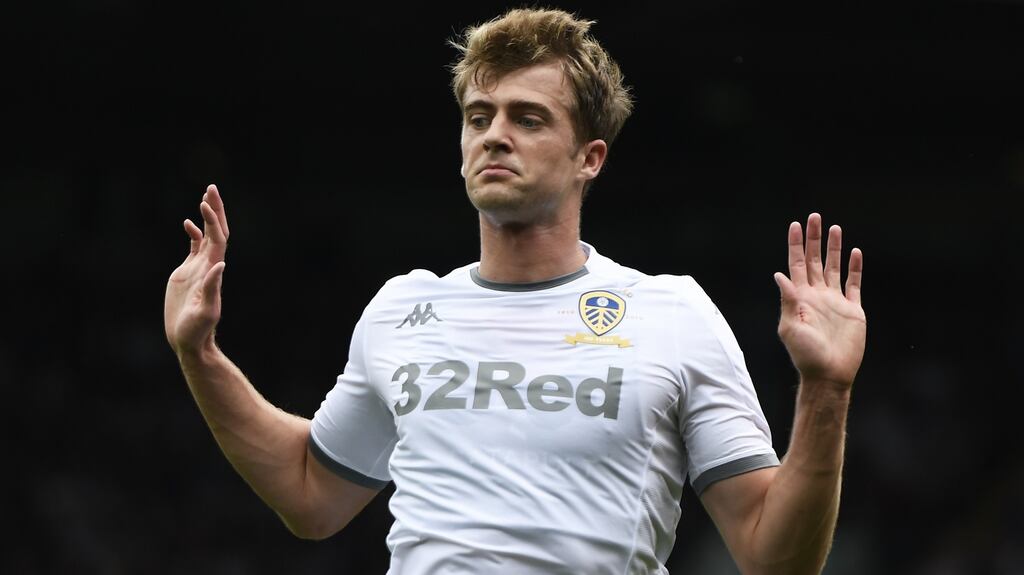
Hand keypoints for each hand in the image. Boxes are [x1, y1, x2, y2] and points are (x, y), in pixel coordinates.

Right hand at [164, 184, 229, 355]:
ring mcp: (199, 268)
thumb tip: (220, 265)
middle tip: (211, 187)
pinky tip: (187, 223)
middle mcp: (209, 266)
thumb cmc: (198, 330)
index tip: (205, 204)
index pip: (217, 239)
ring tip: (205, 196)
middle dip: (215, 210)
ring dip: (207, 217)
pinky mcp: (188, 273)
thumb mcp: (206, 311)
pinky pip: (194, 247)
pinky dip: (194, 233)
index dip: (213, 221)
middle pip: (216, 232)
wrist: (190, 340)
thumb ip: (212, 289)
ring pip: (207, 236)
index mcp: (213, 271)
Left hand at [774, 213, 864, 387]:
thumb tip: (778, 274)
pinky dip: (855, 268)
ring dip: (833, 249)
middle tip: (815, 217)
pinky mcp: (853, 310)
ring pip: (833, 268)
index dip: (795, 244)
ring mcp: (835, 302)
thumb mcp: (791, 328)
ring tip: (834, 228)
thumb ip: (787, 301)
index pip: (795, 264)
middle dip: (814, 239)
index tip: (795, 225)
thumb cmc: (805, 355)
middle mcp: (816, 295)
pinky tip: (855, 253)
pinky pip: (854, 284)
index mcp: (799, 298)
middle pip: (814, 260)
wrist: (829, 375)